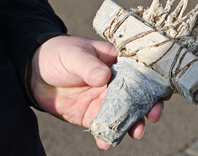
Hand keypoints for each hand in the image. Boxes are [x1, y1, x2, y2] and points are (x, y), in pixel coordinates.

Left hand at [30, 35, 167, 148]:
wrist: (34, 73)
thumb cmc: (57, 54)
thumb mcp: (73, 54)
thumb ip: (88, 65)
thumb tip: (104, 77)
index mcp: (114, 62)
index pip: (140, 71)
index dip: (154, 82)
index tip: (163, 93)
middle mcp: (113, 82)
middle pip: (137, 95)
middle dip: (147, 106)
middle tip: (152, 116)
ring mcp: (103, 99)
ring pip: (124, 113)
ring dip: (132, 124)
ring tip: (135, 132)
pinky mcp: (90, 114)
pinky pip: (103, 126)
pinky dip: (106, 135)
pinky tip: (105, 142)